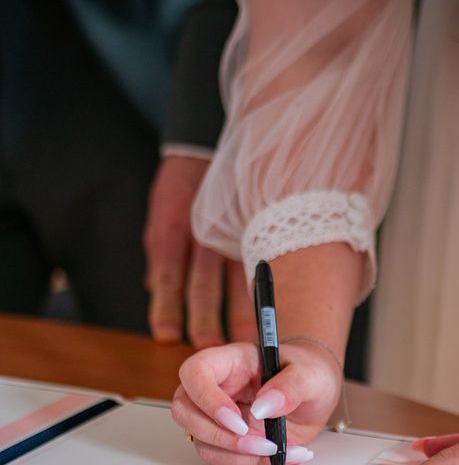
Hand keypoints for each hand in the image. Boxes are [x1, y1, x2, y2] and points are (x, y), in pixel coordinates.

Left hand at [144, 156, 254, 347]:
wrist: (205, 148)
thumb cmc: (183, 185)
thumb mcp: (161, 214)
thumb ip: (159, 250)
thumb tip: (152, 286)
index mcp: (174, 231)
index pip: (169, 275)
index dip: (165, 307)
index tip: (166, 335)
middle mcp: (202, 236)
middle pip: (202, 284)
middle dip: (205, 318)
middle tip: (211, 347)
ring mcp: (227, 232)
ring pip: (232, 278)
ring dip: (235, 312)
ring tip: (240, 340)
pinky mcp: (247, 227)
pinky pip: (258, 260)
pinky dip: (261, 286)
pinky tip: (268, 306)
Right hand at [171, 340, 341, 463]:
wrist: (317, 394)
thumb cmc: (309, 372)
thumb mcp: (310, 374)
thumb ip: (290, 386)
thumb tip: (265, 405)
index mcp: (233, 360)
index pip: (196, 371)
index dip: (207, 398)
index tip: (239, 421)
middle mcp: (220, 386)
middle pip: (185, 410)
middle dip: (218, 435)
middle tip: (257, 443)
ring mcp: (220, 414)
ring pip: (201, 440)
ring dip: (236, 455)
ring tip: (276, 448)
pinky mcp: (229, 437)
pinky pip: (221, 457)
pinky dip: (248, 464)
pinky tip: (279, 454)